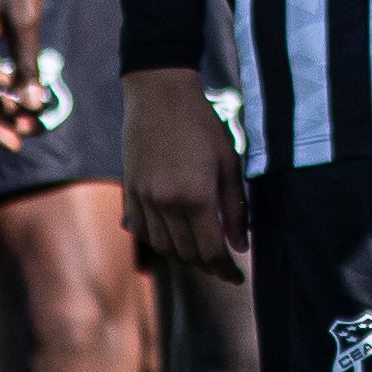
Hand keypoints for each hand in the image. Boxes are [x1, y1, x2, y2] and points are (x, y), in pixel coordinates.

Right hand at [124, 64, 242, 285]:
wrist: (159, 94)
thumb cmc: (202, 124)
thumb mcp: (229, 162)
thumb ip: (235, 208)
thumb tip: (241, 245)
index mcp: (195, 197)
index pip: (211, 250)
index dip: (226, 270)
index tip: (238, 277)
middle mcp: (166, 204)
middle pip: (187, 253)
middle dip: (208, 265)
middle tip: (223, 267)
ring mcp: (143, 199)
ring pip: (162, 247)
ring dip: (183, 257)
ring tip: (201, 254)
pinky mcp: (130, 191)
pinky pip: (140, 230)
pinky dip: (157, 241)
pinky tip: (172, 238)